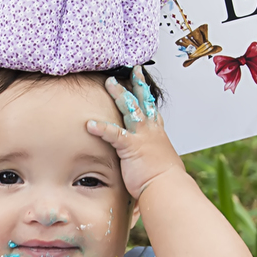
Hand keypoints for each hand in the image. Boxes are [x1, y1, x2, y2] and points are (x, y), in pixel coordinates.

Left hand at [86, 65, 184, 198]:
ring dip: (119, 94)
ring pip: (130, 108)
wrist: (167, 187)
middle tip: (130, 69)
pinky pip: (114, 133)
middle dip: (135, 84)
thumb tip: (152, 164)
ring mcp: (141, 136)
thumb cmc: (165, 181)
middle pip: (142, 101)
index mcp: (157, 134)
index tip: (142, 81)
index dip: (147, 94)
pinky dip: (101, 128)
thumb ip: (153, 159)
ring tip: (108, 83)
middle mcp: (151, 131)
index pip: (151, 109)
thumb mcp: (161, 165)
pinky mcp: (130, 146)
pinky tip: (89, 124)